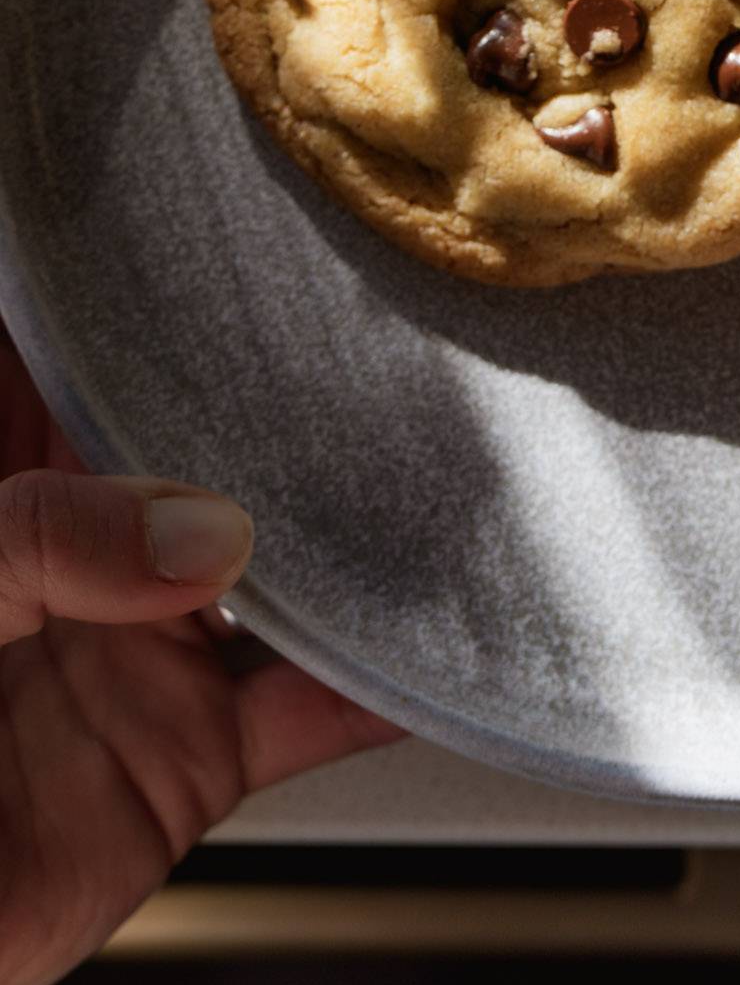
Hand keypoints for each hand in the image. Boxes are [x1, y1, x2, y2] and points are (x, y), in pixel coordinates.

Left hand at [0, 337, 399, 984]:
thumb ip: (41, 541)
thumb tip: (203, 536)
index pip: (80, 350)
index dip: (157, 291)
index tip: (253, 228)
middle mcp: (77, 546)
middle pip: (207, 447)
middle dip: (294, 400)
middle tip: (396, 344)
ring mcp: (137, 647)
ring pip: (282, 569)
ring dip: (361, 537)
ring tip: (452, 479)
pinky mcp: (184, 757)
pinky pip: (310, 714)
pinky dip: (383, 692)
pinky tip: (440, 652)